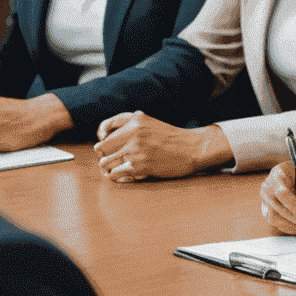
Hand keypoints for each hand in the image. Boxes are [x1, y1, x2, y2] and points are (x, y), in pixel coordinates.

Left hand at [94, 111, 231, 181]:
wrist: (194, 148)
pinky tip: (126, 175)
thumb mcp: (151, 122)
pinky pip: (115, 174)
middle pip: (101, 148)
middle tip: (113, 161)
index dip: (102, 138)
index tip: (107, 143)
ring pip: (105, 163)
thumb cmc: (173, 138)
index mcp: (136, 119)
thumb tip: (103, 135)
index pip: (104, 128)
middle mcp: (134, 132)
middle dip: (105, 156)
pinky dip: (118, 177)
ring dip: (110, 169)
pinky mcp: (139, 166)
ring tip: (118, 170)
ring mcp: (136, 149)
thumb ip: (129, 123)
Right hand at [261, 158, 295, 233]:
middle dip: (293, 220)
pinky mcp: (269, 209)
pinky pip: (275, 222)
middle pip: (274, 207)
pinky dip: (288, 227)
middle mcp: (269, 185)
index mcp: (280, 172)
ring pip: (272, 217)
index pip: (282, 193)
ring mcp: (267, 198)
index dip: (294, 208)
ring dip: (290, 225)